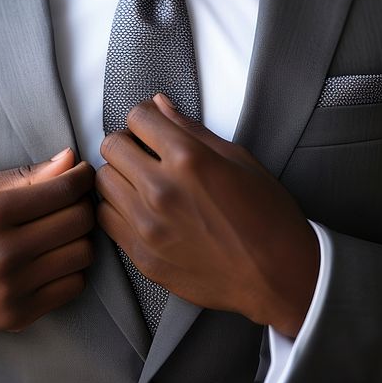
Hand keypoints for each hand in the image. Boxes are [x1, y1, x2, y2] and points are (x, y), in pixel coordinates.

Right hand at [0, 149, 94, 336]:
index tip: (82, 173)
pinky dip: (70, 269)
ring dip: (79, 238)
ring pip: (82, 255)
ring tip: (60, 230)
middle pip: (79, 221)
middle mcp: (4, 253)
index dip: (81, 177)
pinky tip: (51, 259)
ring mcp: (11, 289)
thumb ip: (25, 176)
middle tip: (69, 200)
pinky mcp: (16, 316)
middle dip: (82, 204)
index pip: (63, 190)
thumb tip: (69, 159)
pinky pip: (72, 287)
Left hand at [96, 95, 318, 336]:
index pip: (138, 118)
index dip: (145, 117)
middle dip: (128, 143)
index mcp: (189, 160)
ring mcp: (148, 227)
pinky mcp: (142, 256)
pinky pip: (106, 219)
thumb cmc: (267, 216)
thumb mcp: (239, 159)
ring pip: (103, 182)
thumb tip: (159, 105)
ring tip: (143, 182)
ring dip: (120, 175)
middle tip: (146, 152)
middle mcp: (161, 191)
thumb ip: (192, 130)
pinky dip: (118, 208)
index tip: (152, 126)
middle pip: (112, 147)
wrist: (278, 277)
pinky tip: (140, 209)